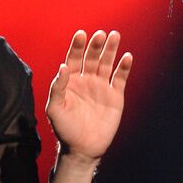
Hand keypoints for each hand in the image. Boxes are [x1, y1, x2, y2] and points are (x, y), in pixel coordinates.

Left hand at [45, 30, 132, 162]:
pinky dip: (124, 67)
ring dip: (111, 50)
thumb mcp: (55, 109)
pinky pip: (120, 78)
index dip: (77, 46)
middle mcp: (87, 80)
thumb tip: (63, 66)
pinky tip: (127, 57)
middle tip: (100, 34)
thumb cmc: (65, 129)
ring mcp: (102, 87)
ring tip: (114, 36)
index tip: (81, 34)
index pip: (74, 58)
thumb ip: (57, 88)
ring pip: (107, 64)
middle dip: (96, 45)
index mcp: (71, 81)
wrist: (83, 148)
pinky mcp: (115, 96)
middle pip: (92, 57)